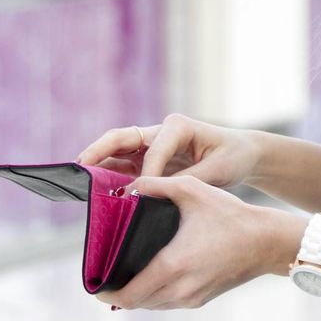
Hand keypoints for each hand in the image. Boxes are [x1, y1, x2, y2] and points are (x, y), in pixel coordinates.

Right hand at [76, 113, 260, 187]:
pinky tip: (98, 192)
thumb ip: (188, 180)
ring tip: (79, 181)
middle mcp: (160, 132)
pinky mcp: (149, 160)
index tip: (136, 194)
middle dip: (98, 151)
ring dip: (98, 165)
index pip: (152, 149)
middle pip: (121, 138)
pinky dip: (110, 177)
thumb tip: (159, 193)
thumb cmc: (232, 157)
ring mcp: (152, 146)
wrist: (242, 155)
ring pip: (117, 152)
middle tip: (78, 166)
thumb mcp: (217, 171)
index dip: (144, 172)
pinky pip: (124, 167)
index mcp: (177, 126)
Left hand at [95, 174, 275, 309]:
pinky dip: (156, 294)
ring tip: (126, 276)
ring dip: (138, 295)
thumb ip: (156, 185)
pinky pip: (169, 303)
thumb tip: (127, 187)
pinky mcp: (202, 300)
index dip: (106, 293)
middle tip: (106, 278)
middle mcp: (180, 288)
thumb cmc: (230, 215)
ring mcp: (192, 297)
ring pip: (152, 305)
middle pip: (136, 303)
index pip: (129, 293)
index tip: (95, 285)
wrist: (267, 242)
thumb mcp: (192, 191)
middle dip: (118, 294)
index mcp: (172, 265)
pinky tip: (153, 276)